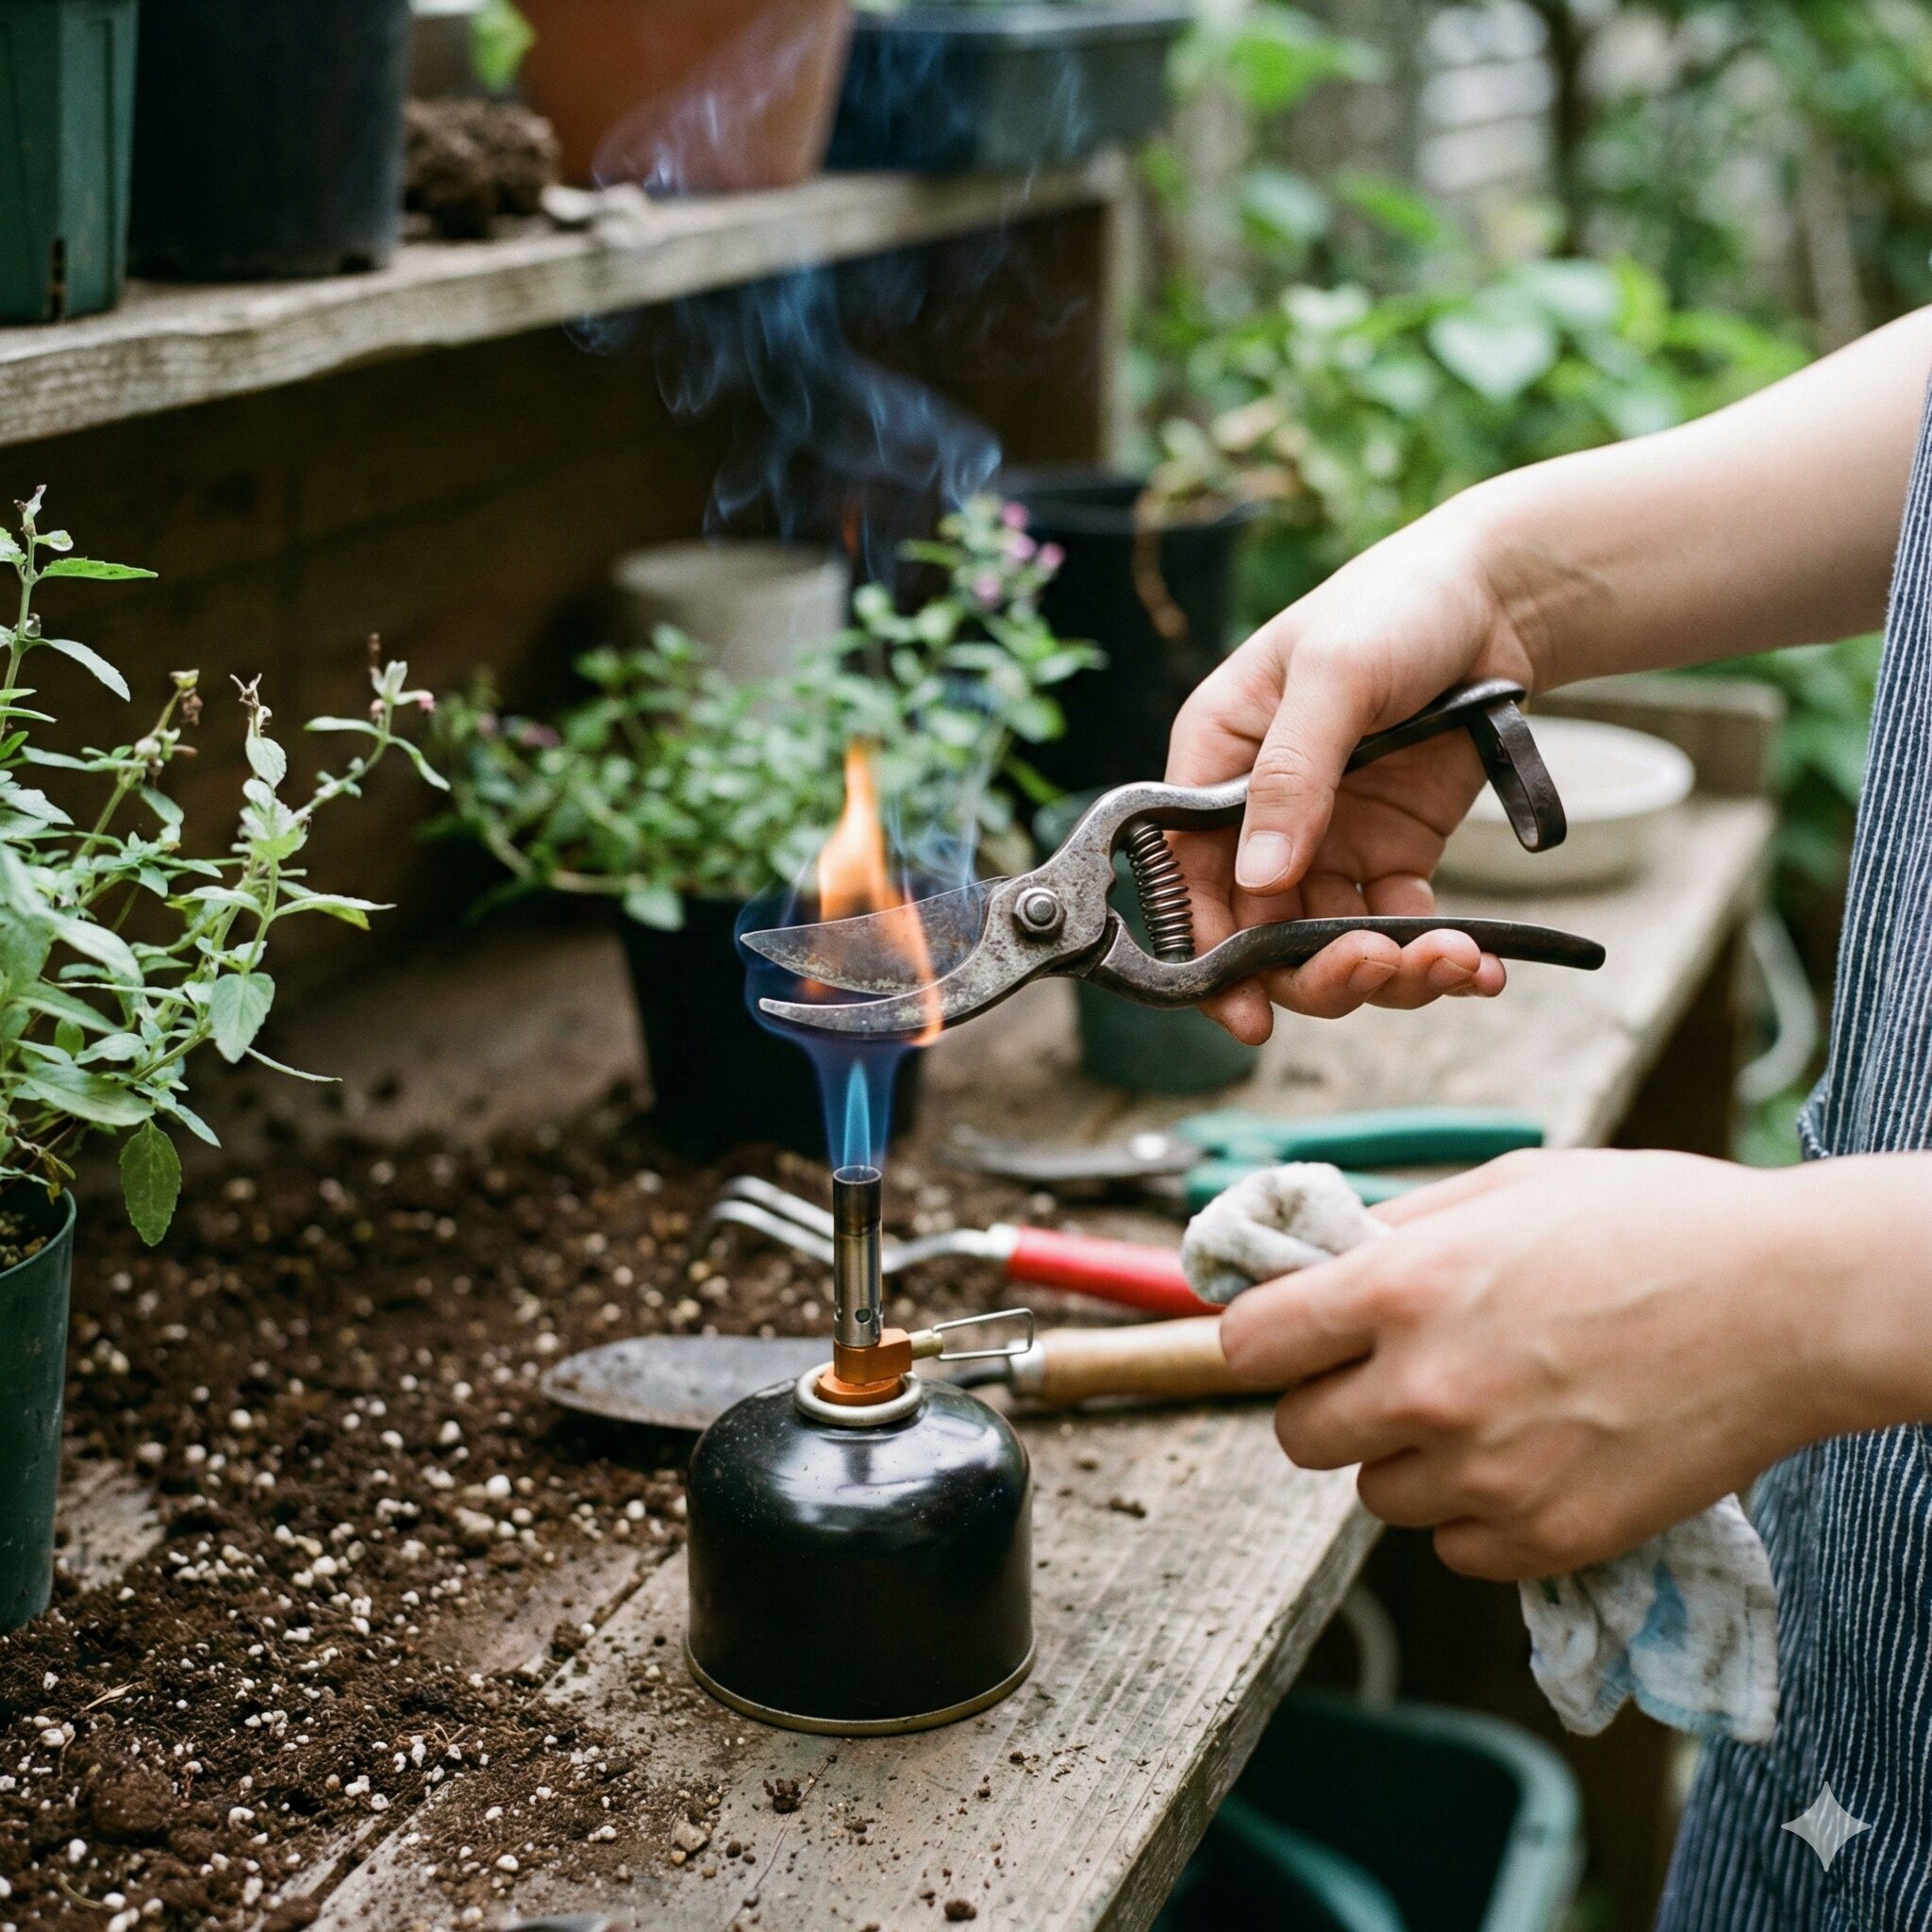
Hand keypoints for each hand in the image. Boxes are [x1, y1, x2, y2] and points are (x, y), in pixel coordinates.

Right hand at [1165, 508, 1543, 1041]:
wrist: (1499, 596)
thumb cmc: (1394, 606)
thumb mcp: (1334, 676)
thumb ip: (1293, 774)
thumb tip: (1260, 879)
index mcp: (1215, 764)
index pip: (1188, 877)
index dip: (1209, 950)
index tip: (1246, 1009)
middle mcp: (1259, 816)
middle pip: (1260, 931)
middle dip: (1314, 969)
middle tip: (1373, 971)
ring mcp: (1327, 841)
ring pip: (1329, 943)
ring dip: (1385, 971)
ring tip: (1452, 962)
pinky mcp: (1391, 853)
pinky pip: (1398, 926)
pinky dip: (1435, 956)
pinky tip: (1480, 965)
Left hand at [1218, 1150, 1839, 1580]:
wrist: (1793, 1304)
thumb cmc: (1653, 1222)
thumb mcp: (1507, 1184)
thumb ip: (1398, 1229)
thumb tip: (1314, 1254)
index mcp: (1403, 1287)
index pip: (1249, 1344)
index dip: (1261, 1338)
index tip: (1288, 1335)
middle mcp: (1427, 1388)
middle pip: (1297, 1433)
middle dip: (1329, 1401)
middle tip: (1390, 1372)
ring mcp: (1487, 1474)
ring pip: (1377, 1494)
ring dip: (1409, 1458)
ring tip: (1488, 1406)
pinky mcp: (1548, 1538)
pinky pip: (1456, 1547)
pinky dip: (1477, 1514)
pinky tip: (1532, 1455)